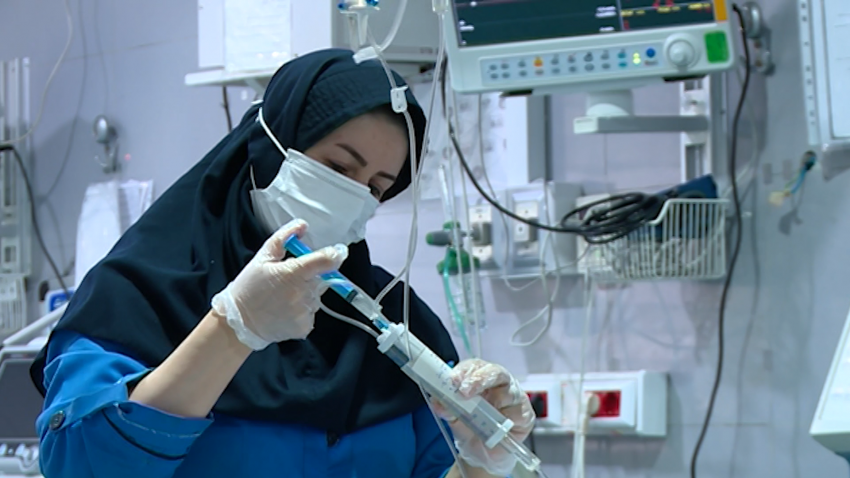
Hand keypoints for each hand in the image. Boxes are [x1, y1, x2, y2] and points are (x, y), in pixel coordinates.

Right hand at [211, 219, 347, 349]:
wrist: (239, 323)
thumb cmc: (249, 288)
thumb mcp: (262, 257)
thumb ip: (284, 237)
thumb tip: (302, 225)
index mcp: (293, 273)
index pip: (327, 260)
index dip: (336, 254)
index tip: (338, 251)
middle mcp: (302, 293)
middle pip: (322, 279)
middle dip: (311, 277)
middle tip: (289, 280)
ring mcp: (304, 312)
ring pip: (316, 297)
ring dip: (305, 294)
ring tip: (283, 297)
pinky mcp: (305, 327)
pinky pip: (311, 313)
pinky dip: (302, 310)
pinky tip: (285, 310)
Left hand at [434, 359, 533, 476]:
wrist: (482, 456)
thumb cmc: (471, 430)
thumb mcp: (455, 420)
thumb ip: (448, 409)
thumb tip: (436, 401)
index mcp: (480, 378)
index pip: (474, 366)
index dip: (464, 370)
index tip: (452, 379)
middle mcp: (499, 384)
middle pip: (494, 372)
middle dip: (479, 379)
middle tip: (464, 390)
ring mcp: (514, 397)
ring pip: (508, 389)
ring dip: (494, 400)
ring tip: (478, 411)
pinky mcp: (525, 414)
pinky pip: (517, 411)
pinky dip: (507, 416)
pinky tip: (498, 423)